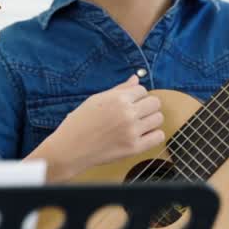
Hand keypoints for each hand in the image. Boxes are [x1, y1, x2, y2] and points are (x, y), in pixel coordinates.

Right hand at [34, 74, 164, 180]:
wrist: (70, 149)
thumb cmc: (80, 122)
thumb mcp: (96, 100)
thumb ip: (119, 89)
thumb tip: (136, 79)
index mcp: (117, 99)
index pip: (142, 90)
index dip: (136, 96)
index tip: (128, 103)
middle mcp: (127, 113)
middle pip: (155, 103)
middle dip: (147, 106)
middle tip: (136, 113)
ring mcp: (132, 131)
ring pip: (158, 119)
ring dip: (151, 120)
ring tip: (139, 124)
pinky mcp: (134, 148)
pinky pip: (158, 137)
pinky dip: (153, 135)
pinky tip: (142, 135)